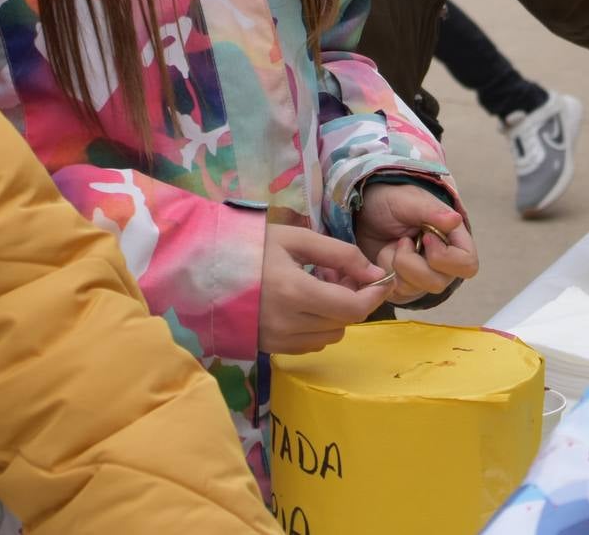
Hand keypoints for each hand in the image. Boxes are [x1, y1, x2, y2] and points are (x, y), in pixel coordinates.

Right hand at [259, 225, 387, 354]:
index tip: (381, 279)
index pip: (352, 308)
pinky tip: (304, 304)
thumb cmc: (252, 247)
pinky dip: (318, 326)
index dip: (374, 296)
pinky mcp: (271, 348)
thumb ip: (340, 254)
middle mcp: (287, 323)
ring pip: (331, 336)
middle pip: (344, 322)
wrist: (206, 269)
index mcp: (294, 292)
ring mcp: (277, 340)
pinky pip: (311, 344)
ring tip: (318, 287)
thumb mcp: (297, 239)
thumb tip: (374, 273)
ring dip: (336, 314)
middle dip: (353, 299)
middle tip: (341, 275)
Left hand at [354, 182, 477, 303]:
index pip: (467, 264)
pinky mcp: (404, 286)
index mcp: (453, 240)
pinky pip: (397, 293)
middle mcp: (443, 264)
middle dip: (411, 264)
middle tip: (401, 241)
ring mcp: (423, 277)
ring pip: (414, 290)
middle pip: (439, 283)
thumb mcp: (408, 200)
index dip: (445, 257)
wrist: (365, 212)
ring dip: (396, 266)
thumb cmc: (392, 201)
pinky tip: (385, 256)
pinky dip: (386, 274)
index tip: (425, 237)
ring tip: (391, 245)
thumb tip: (456, 219)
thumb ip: (431, 211)